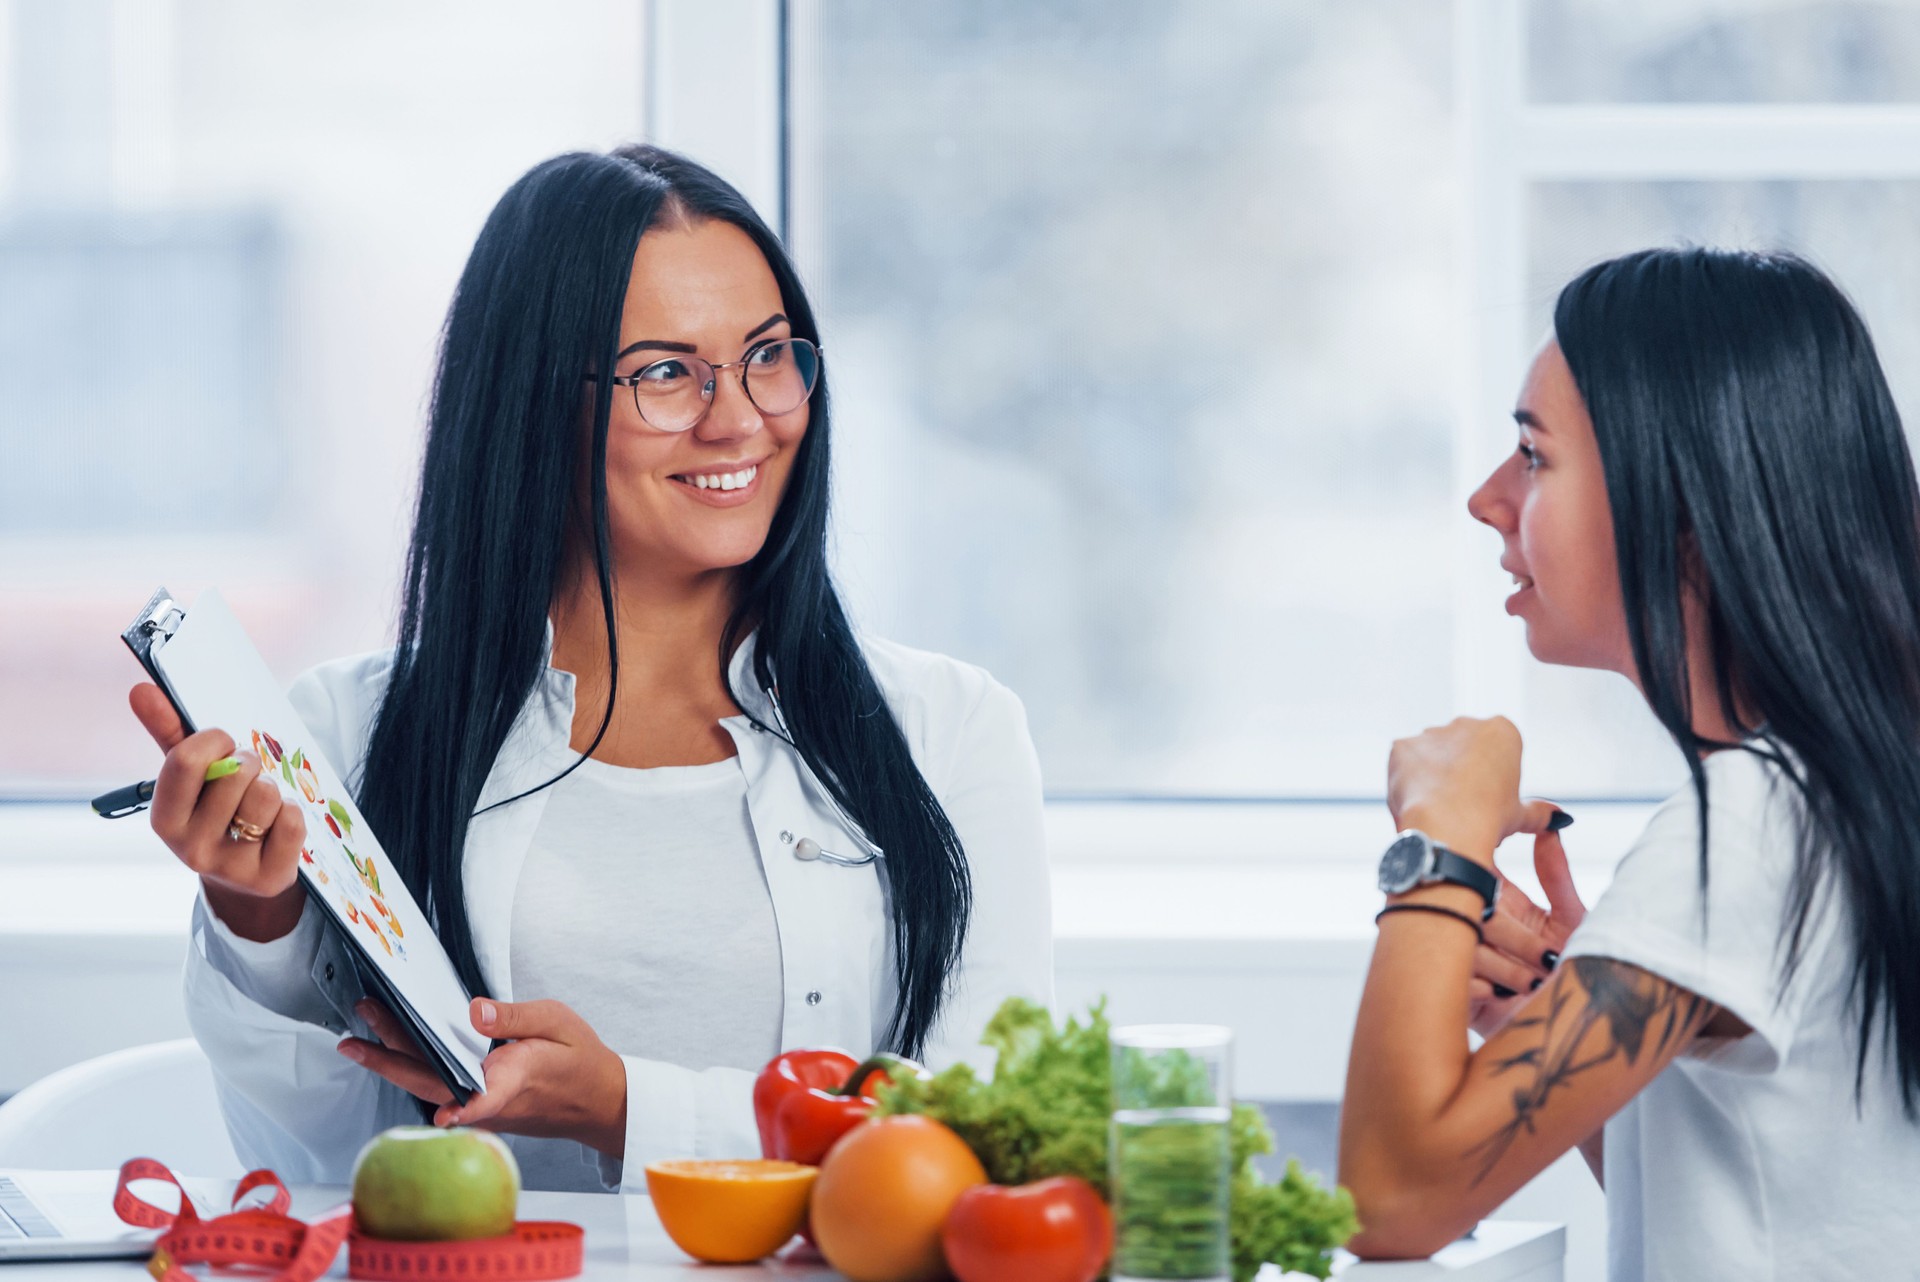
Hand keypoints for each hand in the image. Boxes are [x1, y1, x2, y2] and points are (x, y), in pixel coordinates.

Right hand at [130, 683, 306, 941]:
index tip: (224, 743)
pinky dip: (292, 813)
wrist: (246, 874)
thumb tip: (141, 689)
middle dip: (248, 763)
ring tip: (260, 803)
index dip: (214, 740)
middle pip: (235, 775)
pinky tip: (278, 825)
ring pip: (265, 796)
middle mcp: (190, 849)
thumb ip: (169, 732)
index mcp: (164, 819)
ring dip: (271, 789)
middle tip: (246, 776)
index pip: (186, 760)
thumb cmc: (215, 808)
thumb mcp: (191, 776)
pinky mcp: (267, 879)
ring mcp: (229, 868)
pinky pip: (292, 821)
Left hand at [338, 997, 628, 1156]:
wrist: (595, 1100)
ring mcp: (481, 1106)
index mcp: (514, 1077)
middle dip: (389, 1060)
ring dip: (392, 1063)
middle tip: (355, 1039)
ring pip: (429, 1085)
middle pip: (432, 1083)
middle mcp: (491, 1097)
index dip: (464, 1107)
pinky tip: (392, 1052)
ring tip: (360, 1040)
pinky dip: (411, 1069)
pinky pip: (437, 1088)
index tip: (446, 1114)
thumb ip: (514, 1016)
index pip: (483, 1096)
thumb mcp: (557, 1022)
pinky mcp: (477, 1105)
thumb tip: (474, 1009)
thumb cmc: (578, 1060)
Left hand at [1387, 716, 1534, 860]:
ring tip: (1438, 807)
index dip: (1491, 778)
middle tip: (1462, 805)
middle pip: (1462, 747)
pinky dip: (1408, 779)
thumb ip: (1540, 812)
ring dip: (1433, 774)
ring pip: (1431, 754)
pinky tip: (1417, 800)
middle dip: (1461, 771)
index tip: (1488, 799)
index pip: (1496, 749)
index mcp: (1502, 731)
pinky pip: (1404, 762)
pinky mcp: (1401, 746)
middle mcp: (1466, 723)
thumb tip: (1560, 818)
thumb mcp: (1520, 816)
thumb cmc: (1489, 821)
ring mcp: (1431, 733)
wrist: (1447, 829)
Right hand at [1469, 826, 1587, 1037]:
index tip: (1490, 880)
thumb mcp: (1576, 921)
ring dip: (1500, 966)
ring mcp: (1468, 959)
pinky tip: (1505, 997)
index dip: (1474, 869)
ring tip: (1532, 984)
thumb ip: (1556, 876)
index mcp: (1504, 903)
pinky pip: (1452, 978)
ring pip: (1460, 942)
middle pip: (1468, 909)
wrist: (1585, 1031)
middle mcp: (1482, 927)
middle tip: (1540, 956)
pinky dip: (1480, 987)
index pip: (1476, 873)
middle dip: (1507, 935)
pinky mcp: (1460, 996)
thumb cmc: (1585, 973)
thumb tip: (1551, 826)